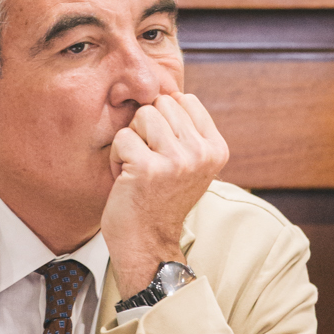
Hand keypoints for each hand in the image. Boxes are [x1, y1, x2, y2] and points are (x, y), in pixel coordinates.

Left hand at [101, 90, 228, 296]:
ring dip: (131, 140)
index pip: (184, 99)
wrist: (148, 243)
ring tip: (138, 167)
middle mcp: (201, 153)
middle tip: (148, 160)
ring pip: (142, 115)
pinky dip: (117, 157)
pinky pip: (123, 137)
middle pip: (161, 103)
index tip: (163, 150)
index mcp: (216, 149)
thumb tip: (168, 89)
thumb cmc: (160, 199)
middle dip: (146, 128)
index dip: (164, 118)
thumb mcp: (189, 164)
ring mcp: (177, 160)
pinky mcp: (149, 168)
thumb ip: (187, 130)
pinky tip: (126, 179)